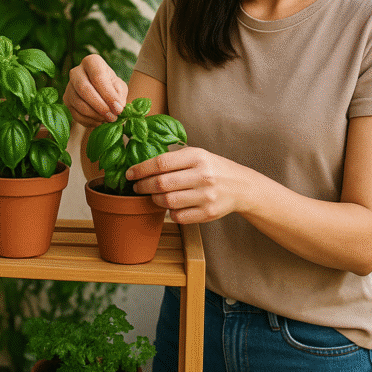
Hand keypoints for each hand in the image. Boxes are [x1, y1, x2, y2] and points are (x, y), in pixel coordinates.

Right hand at [63, 55, 127, 127]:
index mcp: (92, 62)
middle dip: (100, 106)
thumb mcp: (119, 87)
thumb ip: (119, 95)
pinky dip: (89, 121)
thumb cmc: (111, 87)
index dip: (108, 94)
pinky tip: (99, 121)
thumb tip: (117, 107)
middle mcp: (76, 72)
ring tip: (108, 119)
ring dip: (95, 115)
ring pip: (78, 103)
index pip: (98, 76)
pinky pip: (75, 114)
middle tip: (112, 117)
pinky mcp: (66, 100)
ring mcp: (68, 86)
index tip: (118, 109)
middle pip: (84, 89)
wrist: (100, 92)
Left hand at [127, 147, 253, 223]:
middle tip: (137, 187)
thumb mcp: (197, 155)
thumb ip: (174, 159)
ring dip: (154, 199)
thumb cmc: (213, 168)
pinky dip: (170, 212)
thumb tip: (142, 165)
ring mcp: (206, 196)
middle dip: (143, 186)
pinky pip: (178, 216)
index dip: (141, 169)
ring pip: (167, 201)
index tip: (130, 174)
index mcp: (198, 157)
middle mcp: (203, 176)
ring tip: (153, 195)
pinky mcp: (208, 213)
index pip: (161, 162)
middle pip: (161, 183)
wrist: (241, 186)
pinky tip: (171, 206)